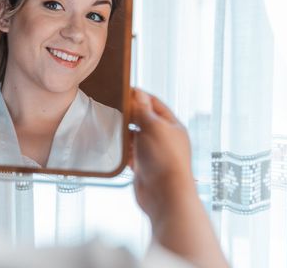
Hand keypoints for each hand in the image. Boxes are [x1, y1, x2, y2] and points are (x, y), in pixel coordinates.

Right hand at [130, 88, 227, 267]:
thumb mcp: (153, 127)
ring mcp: (155, 153)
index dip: (140, 96)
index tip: (123, 90)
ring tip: (114, 129)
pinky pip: (132, 154)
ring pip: (136, 137)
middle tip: (114, 109)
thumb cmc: (165, 160)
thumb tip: (138, 93)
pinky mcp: (145, 167)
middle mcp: (165, 138)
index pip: (154, 104)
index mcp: (172, 126)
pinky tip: (118, 149)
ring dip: (126, 134)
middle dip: (131, 116)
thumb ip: (143, 110)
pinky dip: (125, 151)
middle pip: (144, 120)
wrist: (165, 195)